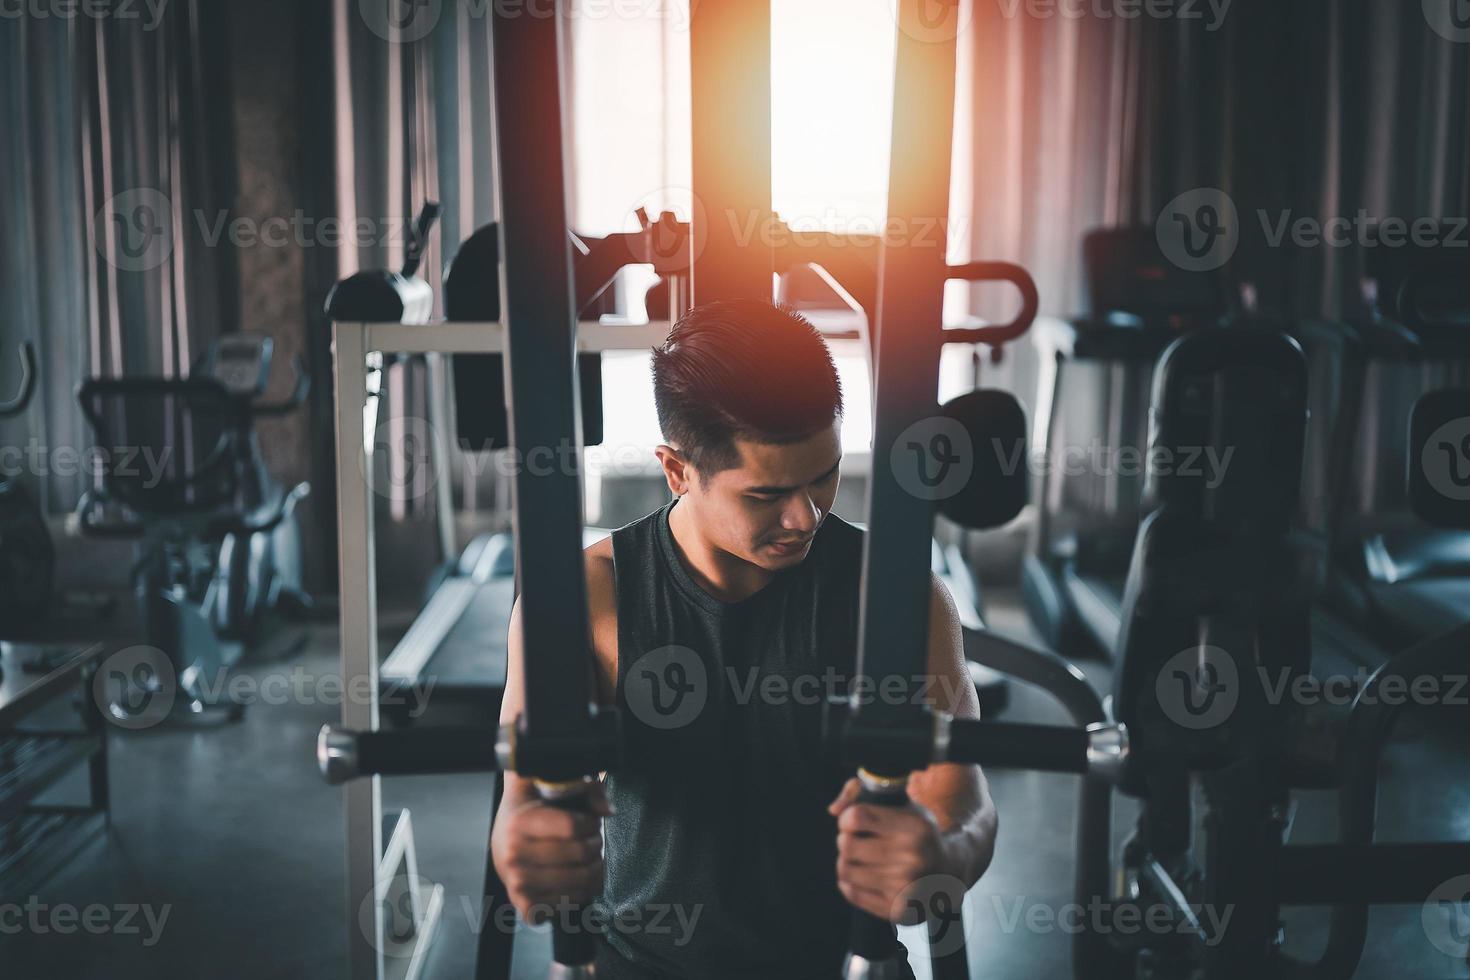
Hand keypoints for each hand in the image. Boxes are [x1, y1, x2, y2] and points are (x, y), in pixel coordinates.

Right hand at [491, 780, 611, 923]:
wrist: (504, 841)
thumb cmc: (532, 813)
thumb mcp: (551, 787)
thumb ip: (586, 788)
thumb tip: (608, 811)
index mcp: (519, 823)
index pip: (573, 826)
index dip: (591, 823)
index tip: (589, 822)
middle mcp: (513, 855)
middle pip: (580, 853)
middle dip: (596, 845)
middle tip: (593, 840)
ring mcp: (518, 883)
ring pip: (580, 881)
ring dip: (595, 869)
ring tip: (590, 859)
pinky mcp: (525, 905)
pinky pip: (568, 905)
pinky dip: (582, 894)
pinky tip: (579, 881)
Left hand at [829, 777, 948, 922]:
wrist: (950, 872)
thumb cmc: (920, 834)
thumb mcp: (904, 806)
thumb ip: (863, 795)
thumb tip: (834, 810)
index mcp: (914, 828)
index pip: (857, 817)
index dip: (847, 818)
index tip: (852, 821)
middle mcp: (911, 858)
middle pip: (847, 844)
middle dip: (845, 839)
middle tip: (855, 840)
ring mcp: (904, 887)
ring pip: (845, 870)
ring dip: (846, 861)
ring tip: (858, 858)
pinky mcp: (897, 909)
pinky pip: (852, 893)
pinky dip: (850, 883)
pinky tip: (863, 876)